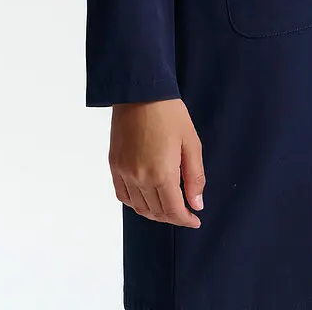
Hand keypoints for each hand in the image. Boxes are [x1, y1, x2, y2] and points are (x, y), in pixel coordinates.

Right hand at [109, 98, 204, 225]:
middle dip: (173, 216)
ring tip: (168, 206)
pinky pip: (123, 195)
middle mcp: (140, 178)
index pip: (173, 210)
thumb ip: (195, 177)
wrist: (140, 92)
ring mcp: (124, 173)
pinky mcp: (114, 165)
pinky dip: (135, 203)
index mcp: (161, 174)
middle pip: (156, 212)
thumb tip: (197, 204)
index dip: (186, 219)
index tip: (195, 219)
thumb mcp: (191, 142)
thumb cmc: (169, 113)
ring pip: (139, 207)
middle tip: (185, 212)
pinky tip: (146, 198)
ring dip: (155, 212)